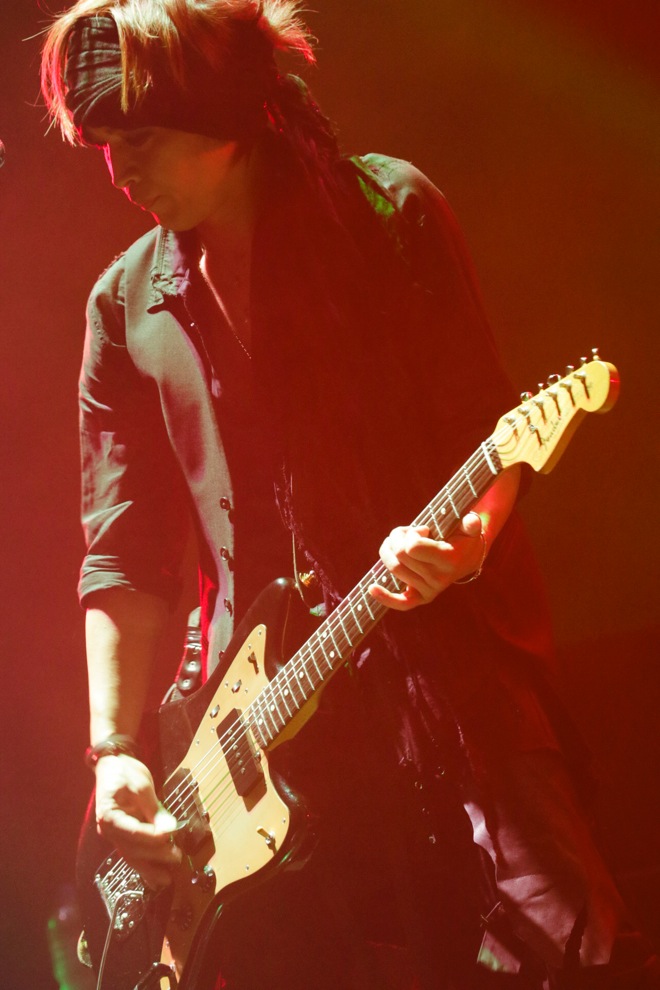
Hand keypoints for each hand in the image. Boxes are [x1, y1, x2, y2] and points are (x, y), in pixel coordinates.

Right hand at [94, 753, 181, 888]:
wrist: (113, 765)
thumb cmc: (125, 772)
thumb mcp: (142, 786)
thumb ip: (154, 809)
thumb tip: (170, 829)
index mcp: (109, 816)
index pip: (133, 832)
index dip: (153, 838)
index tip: (171, 838)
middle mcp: (108, 830)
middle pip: (132, 848)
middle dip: (155, 855)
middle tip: (177, 858)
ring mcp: (114, 834)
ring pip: (131, 855)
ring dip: (149, 868)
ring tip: (166, 879)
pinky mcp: (122, 834)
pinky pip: (132, 851)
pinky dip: (144, 863)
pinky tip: (154, 876)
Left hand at [370, 511, 483, 611]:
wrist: (467, 558)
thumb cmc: (462, 537)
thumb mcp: (469, 527)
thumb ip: (471, 523)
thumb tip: (471, 522)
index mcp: (448, 561)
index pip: (411, 547)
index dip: (411, 534)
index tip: (423, 529)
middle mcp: (438, 579)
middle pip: (399, 555)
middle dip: (397, 537)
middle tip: (407, 531)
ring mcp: (430, 591)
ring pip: (394, 568)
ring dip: (389, 550)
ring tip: (400, 542)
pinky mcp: (421, 599)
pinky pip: (402, 603)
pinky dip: (385, 597)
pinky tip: (372, 588)